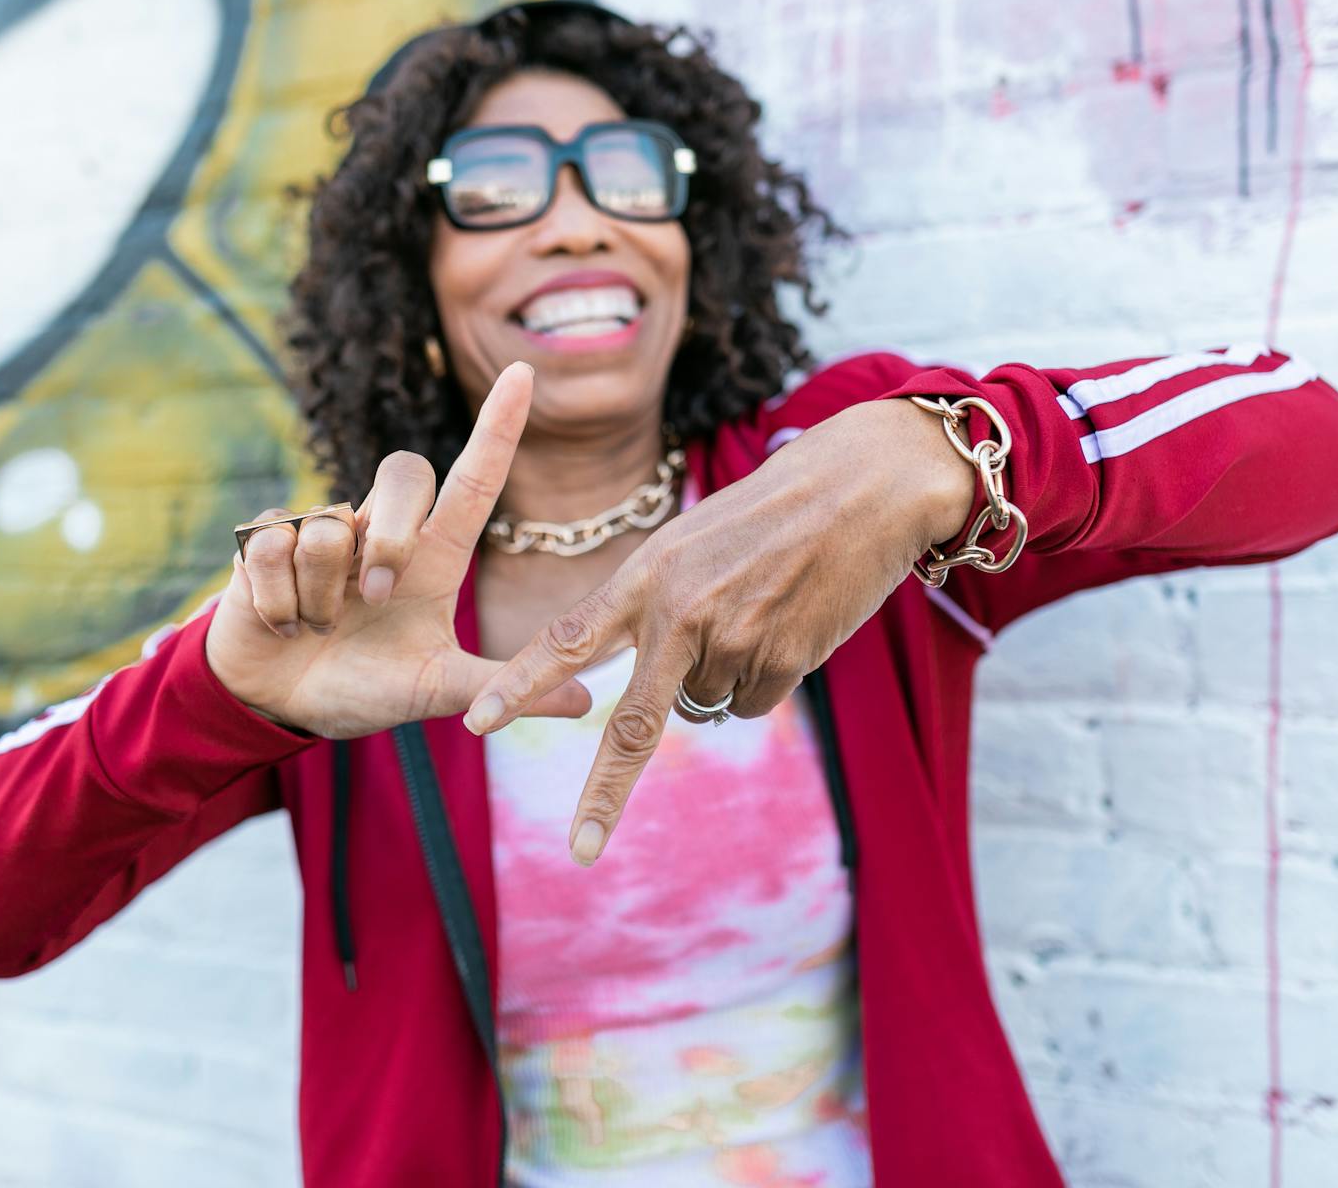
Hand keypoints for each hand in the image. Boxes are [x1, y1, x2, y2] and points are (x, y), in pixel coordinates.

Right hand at [205, 363, 592, 737]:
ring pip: (326, 525)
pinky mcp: (264, 539)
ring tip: (317, 627)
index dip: (499, 427)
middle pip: (404, 471)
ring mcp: (322, 529)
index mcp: (433, 556)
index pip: (474, 480)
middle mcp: (382, 529)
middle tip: (375, 598)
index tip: (523, 373)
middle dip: (389, 535)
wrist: (279, 706)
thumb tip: (587, 703)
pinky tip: (281, 623)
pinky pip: (273, 548)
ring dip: (321, 596)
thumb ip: (500, 686)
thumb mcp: (434, 691)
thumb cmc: (362, 687)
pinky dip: (279, 602)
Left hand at [463, 399, 975, 863]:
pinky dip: (765, 678)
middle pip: (634, 726)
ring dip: (721, 678)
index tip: (476, 723)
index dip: (518, 684)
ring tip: (756, 611)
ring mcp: (734, 642)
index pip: (565, 638)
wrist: (861, 488)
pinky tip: (787, 626)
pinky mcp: (786, 660)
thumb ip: (654, 607)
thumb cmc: (769, 512)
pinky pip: (753, 703)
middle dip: (605, 794)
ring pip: (706, 706)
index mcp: (644, 578)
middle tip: (581, 849)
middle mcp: (679, 616)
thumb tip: (665, 696)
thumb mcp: (688, 543)